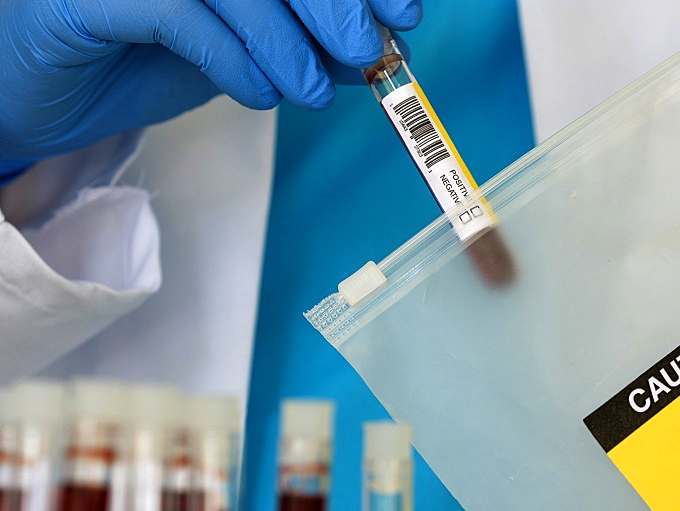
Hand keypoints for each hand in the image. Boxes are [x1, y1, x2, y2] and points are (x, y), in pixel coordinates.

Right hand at [0, 0, 421, 180]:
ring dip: (288, 40)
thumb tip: (378, 47)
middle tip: (369, 50)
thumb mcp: (241, 49)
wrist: (37, 96)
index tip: (405, 10)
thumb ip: (302, 41)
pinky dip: (234, 59)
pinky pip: (180, 11)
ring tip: (312, 93)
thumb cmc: (139, 57)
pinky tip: (258, 94)